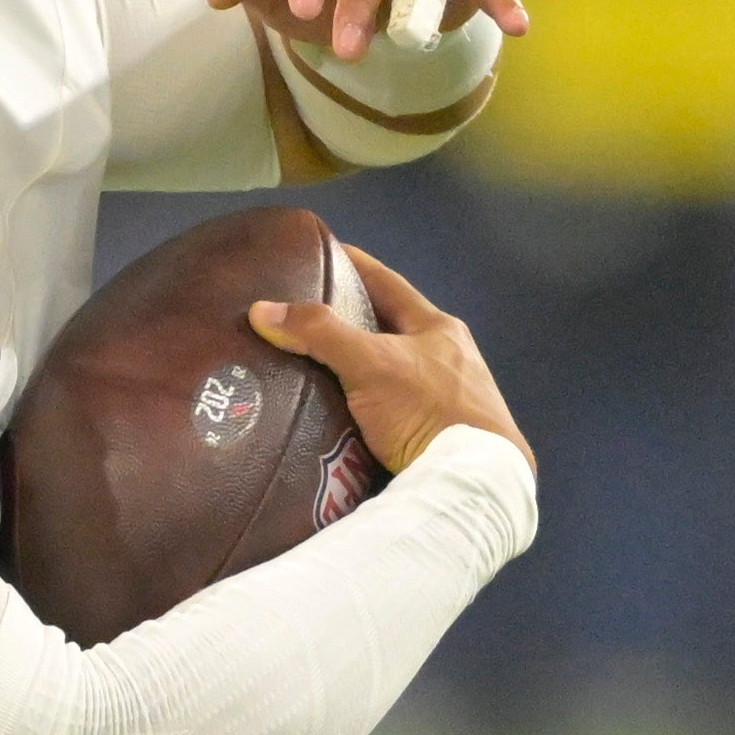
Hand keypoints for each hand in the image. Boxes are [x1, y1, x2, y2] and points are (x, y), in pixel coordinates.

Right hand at [248, 246, 522, 477]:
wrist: (472, 481)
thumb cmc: (428, 409)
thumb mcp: (370, 364)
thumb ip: (319, 334)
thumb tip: (261, 309)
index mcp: (438, 329)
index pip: (388, 284)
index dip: (354, 266)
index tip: (322, 254)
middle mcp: (448, 358)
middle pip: (390, 329)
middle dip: (351, 323)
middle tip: (305, 319)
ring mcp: (447, 399)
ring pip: (392, 372)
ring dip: (357, 370)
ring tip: (313, 369)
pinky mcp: (439, 436)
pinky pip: (393, 411)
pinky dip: (365, 408)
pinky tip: (342, 418)